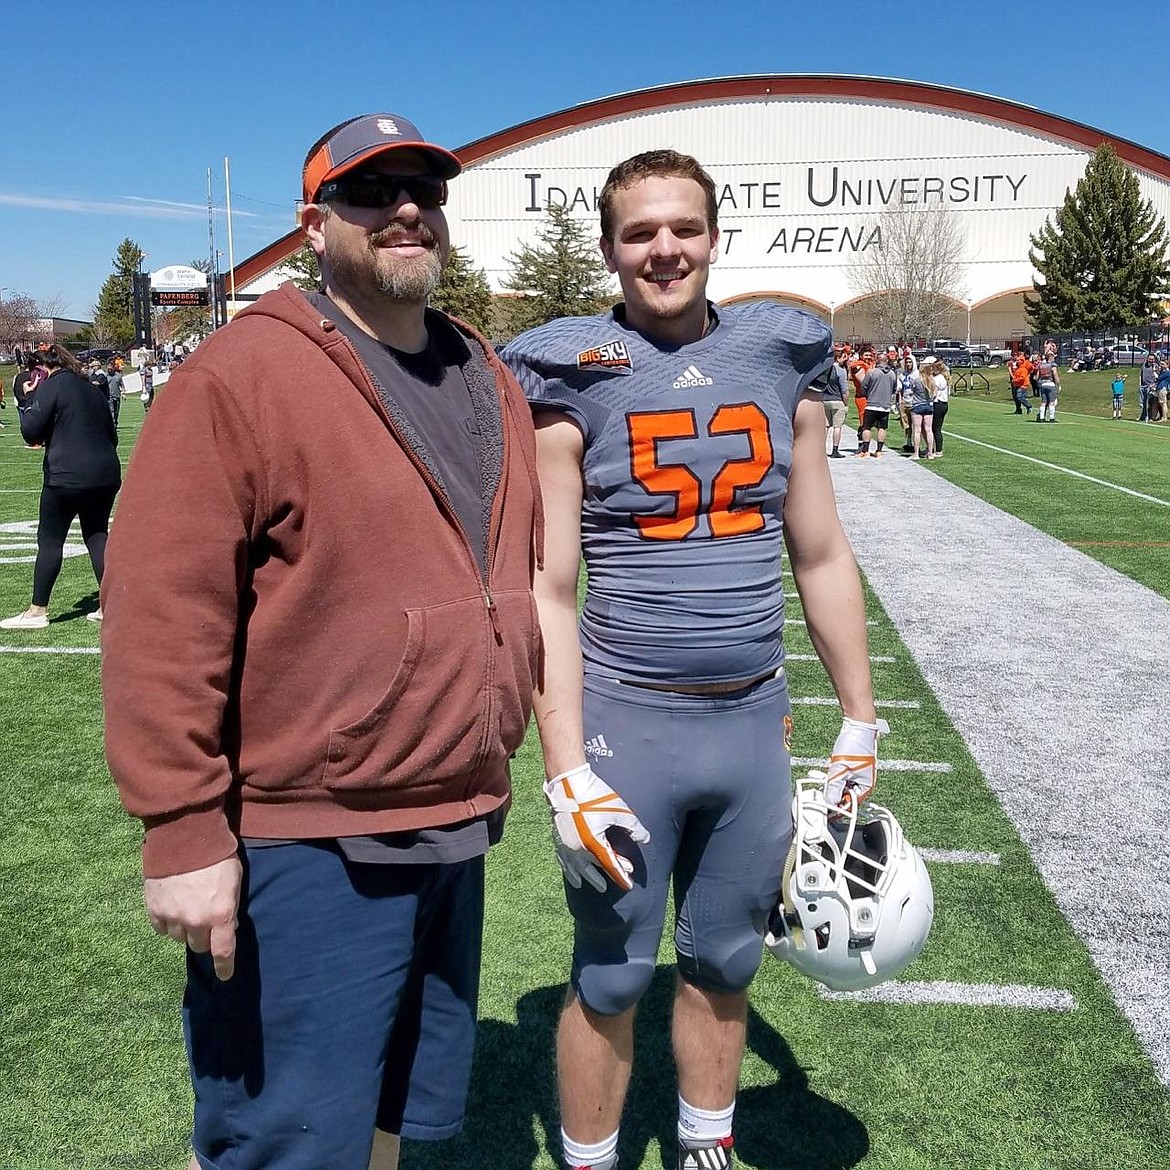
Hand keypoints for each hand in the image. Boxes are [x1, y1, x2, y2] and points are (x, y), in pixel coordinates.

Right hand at [143, 855, 242, 980]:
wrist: (185, 836)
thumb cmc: (217, 855)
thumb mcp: (234, 880)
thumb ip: (230, 906)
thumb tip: (228, 924)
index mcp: (220, 914)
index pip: (223, 951)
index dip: (224, 966)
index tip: (225, 976)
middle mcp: (196, 921)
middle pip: (200, 945)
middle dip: (206, 936)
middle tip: (207, 920)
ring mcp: (173, 917)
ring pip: (179, 938)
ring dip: (186, 929)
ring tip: (189, 908)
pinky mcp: (154, 909)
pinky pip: (161, 929)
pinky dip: (168, 923)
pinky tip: (173, 907)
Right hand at [543, 764, 649, 891]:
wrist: (566, 781)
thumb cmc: (593, 794)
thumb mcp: (618, 809)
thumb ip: (633, 826)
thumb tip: (644, 838)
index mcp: (593, 843)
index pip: (610, 865)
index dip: (620, 875)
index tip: (628, 885)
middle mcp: (577, 848)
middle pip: (591, 869)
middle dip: (600, 879)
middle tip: (607, 889)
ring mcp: (565, 844)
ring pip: (573, 867)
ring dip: (581, 876)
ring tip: (582, 885)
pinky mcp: (557, 837)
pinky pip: (562, 858)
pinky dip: (566, 867)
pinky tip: (567, 869)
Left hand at [825, 717, 888, 813]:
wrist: (858, 725)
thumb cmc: (854, 745)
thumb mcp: (840, 770)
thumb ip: (834, 789)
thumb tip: (829, 804)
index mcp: (866, 787)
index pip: (851, 805)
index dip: (837, 807)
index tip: (825, 808)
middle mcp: (864, 783)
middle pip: (845, 795)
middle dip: (833, 792)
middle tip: (825, 786)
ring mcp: (859, 774)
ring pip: (842, 785)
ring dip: (833, 781)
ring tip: (829, 772)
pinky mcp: (853, 767)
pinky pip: (842, 776)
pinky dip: (835, 774)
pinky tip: (831, 766)